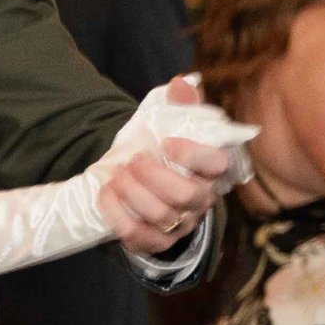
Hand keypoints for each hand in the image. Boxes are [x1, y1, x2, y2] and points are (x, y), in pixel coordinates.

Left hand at [98, 77, 245, 257]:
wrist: (140, 186)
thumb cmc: (160, 152)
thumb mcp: (169, 124)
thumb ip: (179, 104)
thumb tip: (181, 82)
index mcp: (209, 171)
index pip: (218, 165)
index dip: (194, 155)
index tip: (167, 143)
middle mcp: (200, 200)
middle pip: (187, 195)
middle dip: (154, 176)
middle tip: (133, 161)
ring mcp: (180, 224)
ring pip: (161, 216)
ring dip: (132, 193)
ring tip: (116, 176)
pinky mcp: (156, 242)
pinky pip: (140, 237)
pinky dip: (118, 215)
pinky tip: (106, 194)